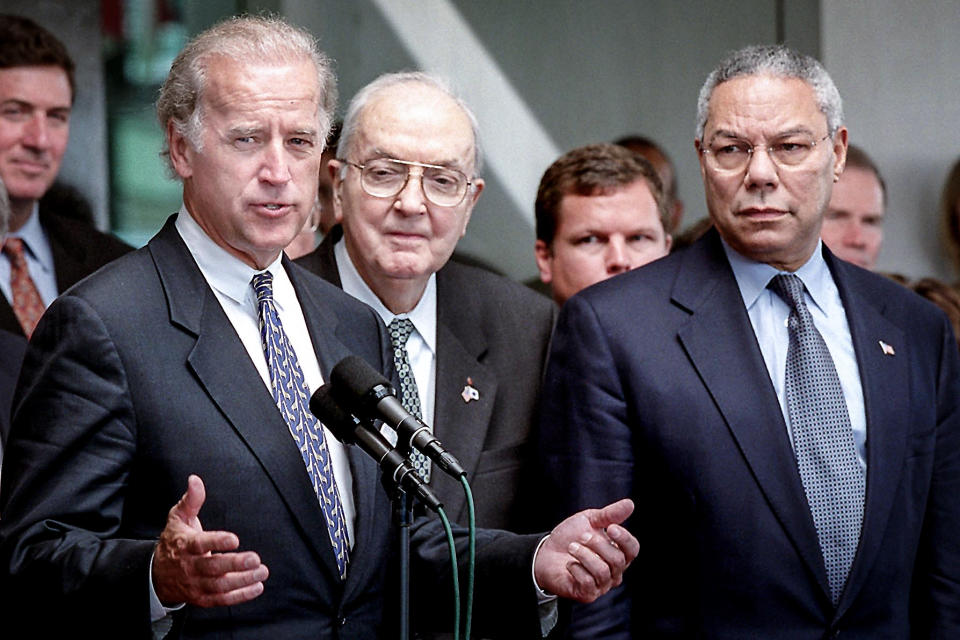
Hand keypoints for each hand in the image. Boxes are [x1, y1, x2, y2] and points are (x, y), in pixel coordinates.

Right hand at [152, 475, 268, 606]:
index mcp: (185, 545)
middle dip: (235, 565)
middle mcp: (190, 567)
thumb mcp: (178, 518)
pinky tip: (257, 587)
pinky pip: (221, 600)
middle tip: (255, 558)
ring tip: (262, 572)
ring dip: (242, 581)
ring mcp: (195, 584)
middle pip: (212, 568)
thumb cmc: (174, 541)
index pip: (200, 544)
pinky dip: (240, 596)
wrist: (156, 574)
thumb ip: (191, 500)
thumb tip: (195, 479)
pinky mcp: (201, 597)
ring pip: (219, 586)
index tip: (235, 539)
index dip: (217, 542)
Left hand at [533, 498, 637, 602]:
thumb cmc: (570, 537)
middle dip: (597, 544)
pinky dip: (576, 568)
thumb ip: (609, 515)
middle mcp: (614, 572)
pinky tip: (569, 564)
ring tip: (572, 547)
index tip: (610, 528)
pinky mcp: (588, 594)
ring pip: (603, 571)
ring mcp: (602, 585)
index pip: (633, 549)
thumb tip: (630, 504)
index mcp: (618, 553)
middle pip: (618, 560)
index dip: (624, 539)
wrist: (545, 553)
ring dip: (584, 555)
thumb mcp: (589, 520)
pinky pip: (588, 582)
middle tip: (582, 536)